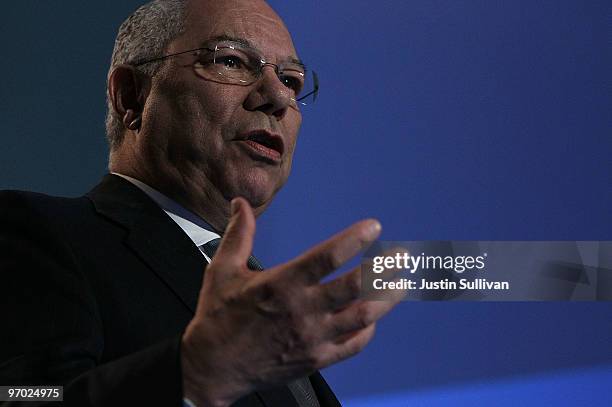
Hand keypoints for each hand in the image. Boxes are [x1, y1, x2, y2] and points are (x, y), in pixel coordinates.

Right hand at [181, 198, 405, 405]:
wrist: (213, 368)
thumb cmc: (217, 318)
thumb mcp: (222, 270)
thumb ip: (238, 234)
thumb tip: (239, 203)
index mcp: (282, 285)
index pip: (328, 256)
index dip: (355, 239)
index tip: (373, 226)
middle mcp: (303, 311)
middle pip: (356, 286)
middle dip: (384, 268)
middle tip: (401, 256)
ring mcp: (313, 338)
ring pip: (363, 316)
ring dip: (387, 299)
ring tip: (401, 284)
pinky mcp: (316, 360)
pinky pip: (353, 345)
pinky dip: (367, 330)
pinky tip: (372, 320)